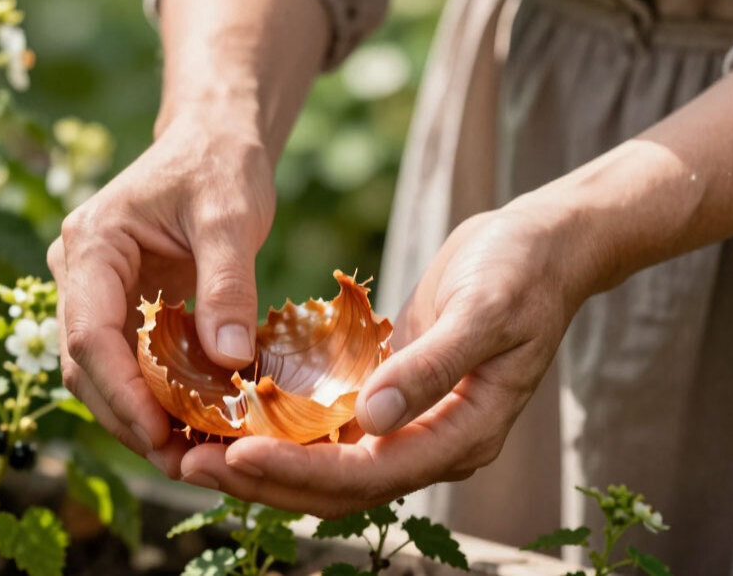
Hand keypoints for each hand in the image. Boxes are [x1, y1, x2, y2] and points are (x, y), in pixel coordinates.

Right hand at [48, 111, 275, 472]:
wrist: (213, 141)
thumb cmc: (219, 165)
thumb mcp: (231, 215)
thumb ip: (228, 283)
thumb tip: (229, 361)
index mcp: (92, 244)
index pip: (88, 333)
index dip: (120, 392)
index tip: (160, 435)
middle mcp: (79, 273)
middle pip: (86, 365)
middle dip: (128, 419)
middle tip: (182, 464)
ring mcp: (95, 294)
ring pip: (100, 374)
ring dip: (138, 418)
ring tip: (190, 456)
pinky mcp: (120, 309)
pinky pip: (127, 365)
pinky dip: (154, 399)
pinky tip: (193, 425)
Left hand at [176, 205, 594, 517]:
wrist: (542, 245)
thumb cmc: (522, 273)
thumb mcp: (484, 312)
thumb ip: (430, 368)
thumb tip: (372, 421)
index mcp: (462, 436)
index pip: (367, 474)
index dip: (299, 470)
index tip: (237, 454)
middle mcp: (432, 443)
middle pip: (336, 486)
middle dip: (263, 480)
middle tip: (191, 463)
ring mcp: (410, 424)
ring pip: (326, 463)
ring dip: (264, 460)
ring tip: (196, 449)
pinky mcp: (390, 394)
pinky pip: (329, 426)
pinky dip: (283, 426)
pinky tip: (236, 410)